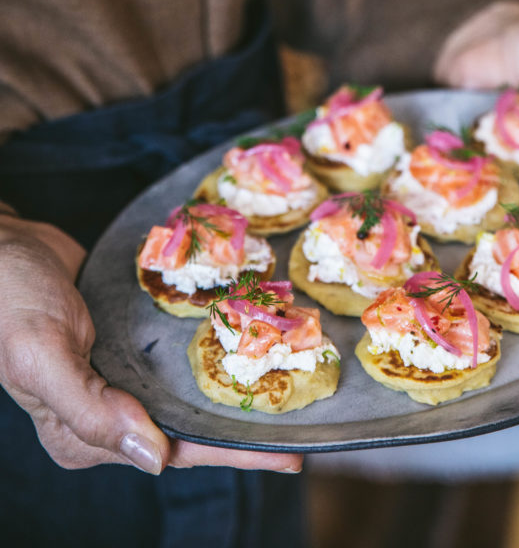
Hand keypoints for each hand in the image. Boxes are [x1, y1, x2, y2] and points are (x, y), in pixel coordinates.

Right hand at [0, 215, 301, 473]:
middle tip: (303, 420)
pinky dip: (208, 351)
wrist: (0, 245)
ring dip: (229, 388)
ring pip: (185, 391)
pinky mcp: (126, 340)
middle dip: (243, 427)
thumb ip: (90, 409)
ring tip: (287, 384)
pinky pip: (173, 353)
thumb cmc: (9, 300)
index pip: (174, 451)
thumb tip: (154, 458)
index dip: (233, 453)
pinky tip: (244, 341)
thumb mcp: (40, 355)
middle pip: (188, 427)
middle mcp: (106, 409)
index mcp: (84, 433)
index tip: (288, 454)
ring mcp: (118, 373)